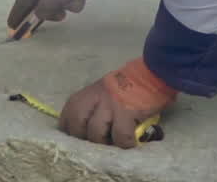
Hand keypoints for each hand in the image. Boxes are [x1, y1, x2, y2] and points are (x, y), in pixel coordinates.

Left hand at [60, 57, 176, 148]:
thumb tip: (85, 132)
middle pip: (76, 126)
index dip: (72, 133)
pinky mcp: (126, 112)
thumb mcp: (101, 93)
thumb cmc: (126, 87)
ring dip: (106, 143)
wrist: (151, 74)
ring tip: (115, 142)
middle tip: (98, 143)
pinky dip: (125, 143)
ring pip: (96, 133)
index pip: (66, 119)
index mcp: (85, 95)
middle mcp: (93, 98)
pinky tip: (131, 141)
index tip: (81, 140)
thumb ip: (91, 108)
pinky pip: (120, 137)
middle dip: (85, 140)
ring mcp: (109, 105)